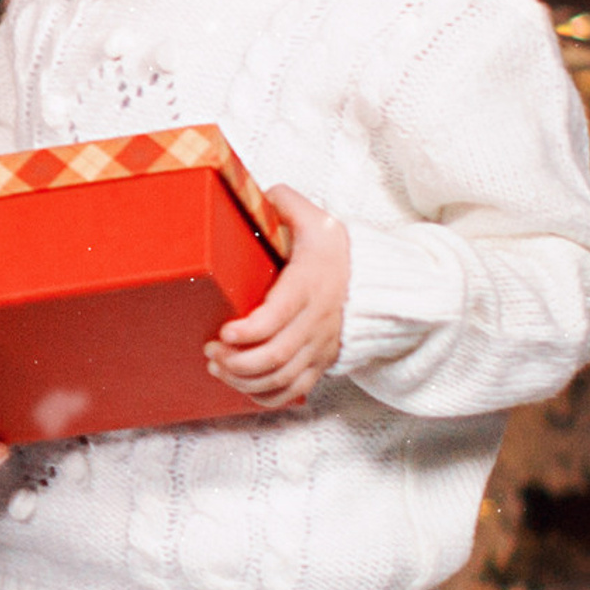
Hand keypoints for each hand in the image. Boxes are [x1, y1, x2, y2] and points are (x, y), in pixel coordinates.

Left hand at [208, 184, 349, 413]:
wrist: (378, 284)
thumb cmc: (340, 252)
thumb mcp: (318, 220)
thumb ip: (286, 203)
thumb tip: (257, 193)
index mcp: (310, 286)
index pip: (278, 318)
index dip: (248, 331)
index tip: (224, 330)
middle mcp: (315, 322)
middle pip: (275, 356)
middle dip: (236, 360)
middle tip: (211, 349)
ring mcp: (318, 347)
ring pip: (280, 378)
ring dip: (243, 379)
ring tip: (217, 365)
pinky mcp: (318, 363)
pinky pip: (293, 391)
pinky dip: (264, 396)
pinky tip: (241, 385)